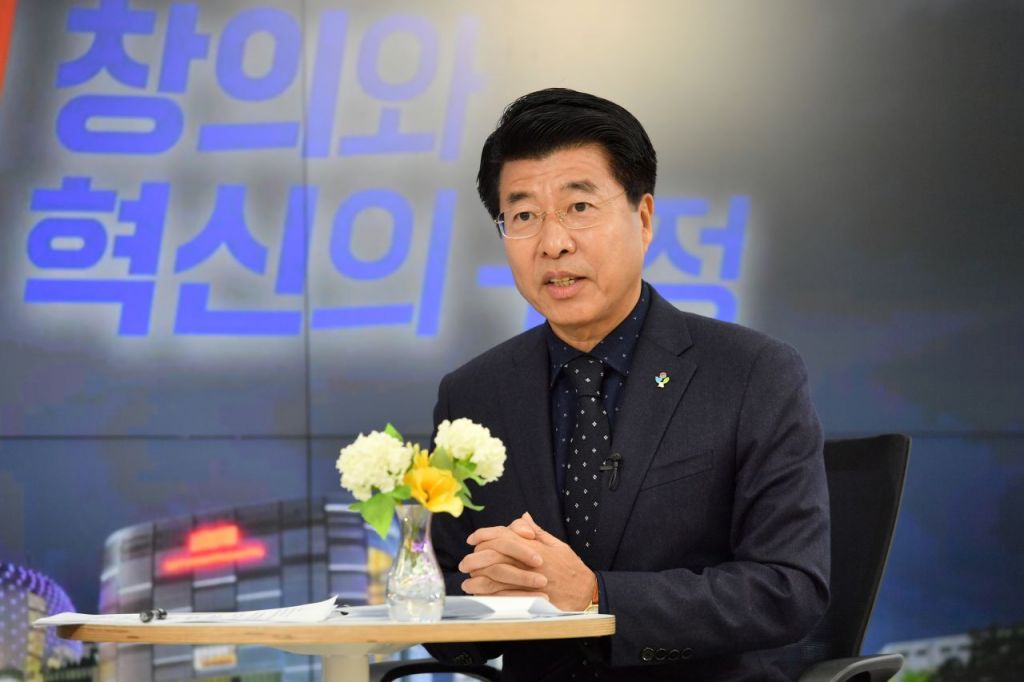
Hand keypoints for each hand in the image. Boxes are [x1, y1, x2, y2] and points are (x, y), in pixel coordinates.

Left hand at [461, 513, 595, 610]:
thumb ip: (537, 532)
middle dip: (476, 556)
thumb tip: (522, 517)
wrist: (586, 592)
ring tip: (466, 577)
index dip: (485, 535)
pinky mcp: (529, 596)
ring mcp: (529, 579)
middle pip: (495, 553)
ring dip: (478, 575)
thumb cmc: (572, 568)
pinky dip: (487, 592)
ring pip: (496, 574)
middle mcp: (530, 560)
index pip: (504, 535)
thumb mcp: (558, 545)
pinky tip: (477, 592)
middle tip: (465, 561)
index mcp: (535, 546)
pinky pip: (503, 593)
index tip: (472, 538)